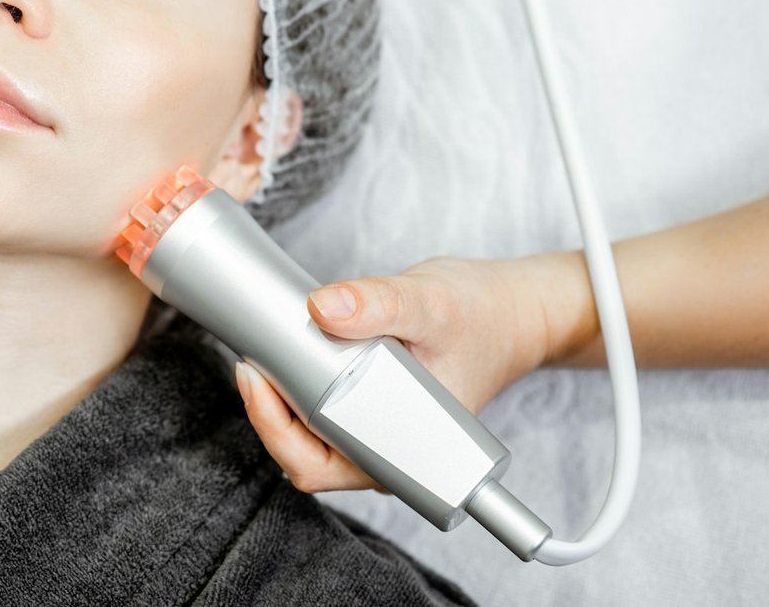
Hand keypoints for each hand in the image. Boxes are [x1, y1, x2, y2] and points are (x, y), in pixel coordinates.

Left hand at [234, 251, 592, 493]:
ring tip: (268, 351)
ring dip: (281, 396)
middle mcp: (387, 456)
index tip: (257, 376)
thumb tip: (324, 308)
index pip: (316, 466)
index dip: (275, 428)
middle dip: (270, 407)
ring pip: (307, 435)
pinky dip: (297, 386)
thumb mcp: (430, 303)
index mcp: (403, 456)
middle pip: (302, 454)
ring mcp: (378, 436)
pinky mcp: (371, 411)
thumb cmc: (483, 318)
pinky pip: (320, 413)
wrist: (513, 313)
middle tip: (256, 356)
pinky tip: (287, 353)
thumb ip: (379, 303)